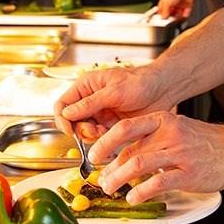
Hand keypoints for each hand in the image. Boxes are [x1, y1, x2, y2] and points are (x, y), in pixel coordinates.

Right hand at [53, 66, 175, 138]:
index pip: (63, 104)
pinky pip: (98, 138)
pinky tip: (111, 137)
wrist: (162, 91)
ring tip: (103, 133)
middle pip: (71, 121)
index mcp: (86, 87)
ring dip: (91, 136)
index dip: (62, 119)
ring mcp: (100, 114)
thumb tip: (68, 114)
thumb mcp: (114, 91)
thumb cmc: (140, 82)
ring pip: (84, 131)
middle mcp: (90, 101)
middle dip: (79, 129)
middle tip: (94, 131)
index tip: (69, 130)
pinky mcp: (110, 126)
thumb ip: (90, 103)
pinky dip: (101, 140)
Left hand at [92, 112, 223, 203]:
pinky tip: (133, 197)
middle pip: (129, 150)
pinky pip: (157, 183)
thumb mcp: (176, 128)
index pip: (125, 127)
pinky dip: (140, 192)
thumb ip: (151, 137)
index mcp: (163, 120)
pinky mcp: (188, 173)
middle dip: (110, 168)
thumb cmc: (203, 141)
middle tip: (102, 178)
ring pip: (138, 166)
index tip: (95, 154)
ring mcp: (179, 153)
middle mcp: (169, 134)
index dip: (105, 141)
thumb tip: (123, 152)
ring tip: (111, 188)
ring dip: (118, 179)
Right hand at [158, 0, 197, 18]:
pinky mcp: (187, 5)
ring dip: (177, 17)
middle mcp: (172, 2)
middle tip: (169, 21)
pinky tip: (183, 15)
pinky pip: (186, 13)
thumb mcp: (166, 2)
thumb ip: (164, 11)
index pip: (162, 10)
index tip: (161, 21)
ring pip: (178, 15)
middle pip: (170, 14)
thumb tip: (163, 17)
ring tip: (177, 18)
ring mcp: (180, 4)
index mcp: (165, 0)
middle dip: (170, 18)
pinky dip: (185, 15)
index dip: (161, 15)